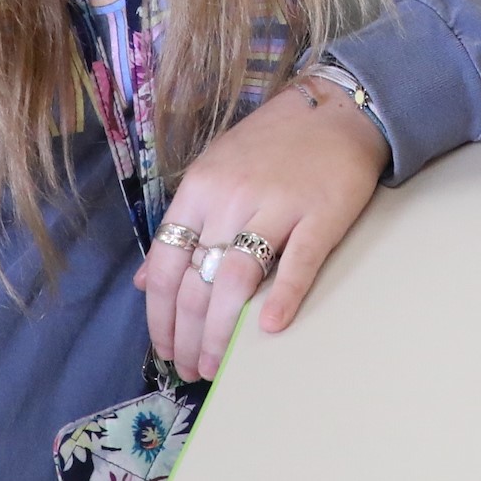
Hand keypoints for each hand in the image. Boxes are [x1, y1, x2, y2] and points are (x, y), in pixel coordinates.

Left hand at [137, 75, 388, 379]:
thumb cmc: (273, 144)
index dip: (160, 316)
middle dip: (188, 336)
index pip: (165, 264)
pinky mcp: (320, 214)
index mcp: (199, 189)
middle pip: (196, 281)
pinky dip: (283, 298)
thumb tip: (143, 279)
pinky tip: (272, 329)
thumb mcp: (213, 171)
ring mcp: (276, 205)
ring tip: (217, 366)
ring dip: (221, 332)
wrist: (337, 110)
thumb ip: (182, 223)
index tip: (166, 349)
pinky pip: (297, 262)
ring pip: (235, 279)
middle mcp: (230, 198)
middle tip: (191, 370)